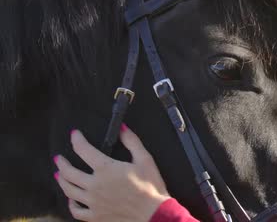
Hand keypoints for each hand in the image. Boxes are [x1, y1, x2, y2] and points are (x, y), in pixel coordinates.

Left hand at [54, 124, 170, 221]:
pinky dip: (71, 204)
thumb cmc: (150, 186)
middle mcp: (94, 185)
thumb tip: (121, 127)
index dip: (76, 139)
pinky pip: (76, 211)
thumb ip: (132, 141)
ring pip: (69, 190)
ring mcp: (93, 202)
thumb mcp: (145, 159)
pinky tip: (71, 199)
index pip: (83, 150)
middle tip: (59, 157)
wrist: (153, 214)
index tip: (74, 134)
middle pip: (69, 172)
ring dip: (61, 180)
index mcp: (105, 169)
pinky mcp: (95, 216)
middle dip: (61, 162)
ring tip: (59, 174)